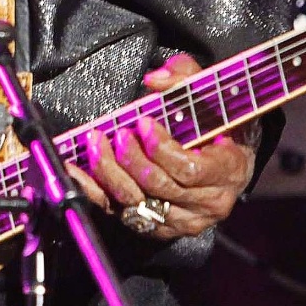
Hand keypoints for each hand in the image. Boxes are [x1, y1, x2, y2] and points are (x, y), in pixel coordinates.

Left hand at [67, 52, 255, 239]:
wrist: (228, 159)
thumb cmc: (219, 123)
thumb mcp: (211, 93)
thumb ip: (185, 77)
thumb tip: (154, 80)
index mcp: (228, 171)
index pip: (188, 169)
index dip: (160, 148)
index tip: (143, 122)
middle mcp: (208, 203)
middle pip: (159, 187)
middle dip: (131, 158)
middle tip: (117, 133)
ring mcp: (183, 220)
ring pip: (137, 202)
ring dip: (109, 172)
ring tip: (95, 143)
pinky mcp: (159, 228)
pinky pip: (120, 214)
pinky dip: (95, 191)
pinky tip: (77, 170)